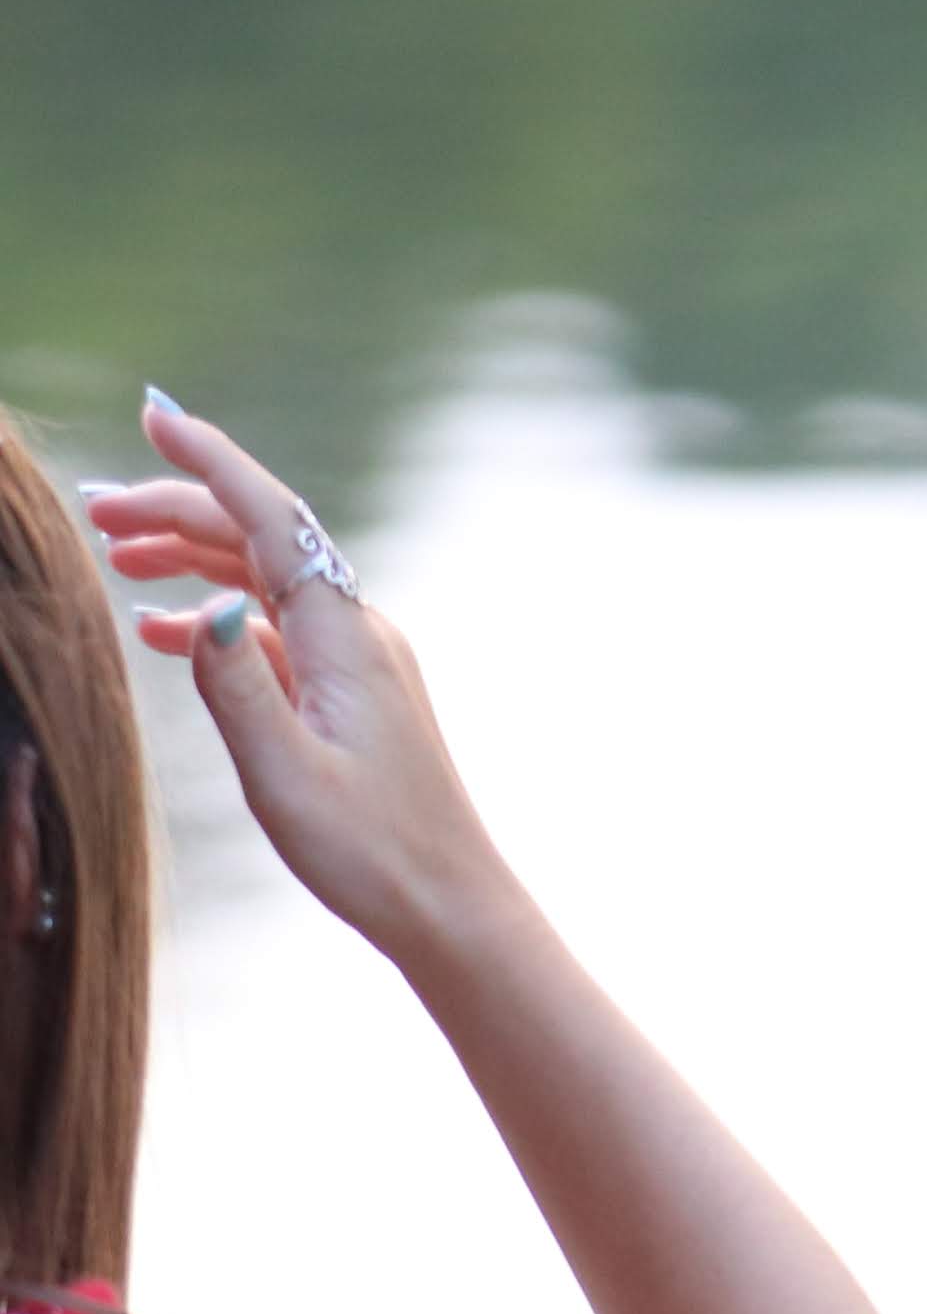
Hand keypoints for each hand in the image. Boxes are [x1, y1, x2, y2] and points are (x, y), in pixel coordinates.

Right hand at [90, 394, 524, 964]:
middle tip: (91, 507)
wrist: (447, 900)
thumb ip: (238, 689)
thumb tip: (203, 605)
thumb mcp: (285, 775)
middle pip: (259, 539)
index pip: (269, 519)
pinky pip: (273, 631)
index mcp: (342, 636)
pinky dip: (213, 617)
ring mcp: (355, 660)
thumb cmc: (371, 850)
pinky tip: (159, 631)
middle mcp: (355, 631)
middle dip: (178, 507)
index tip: (155, 413)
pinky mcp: (348, 693)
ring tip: (111, 552)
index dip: (211, 460)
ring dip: (191, 556)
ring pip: (262, 581)